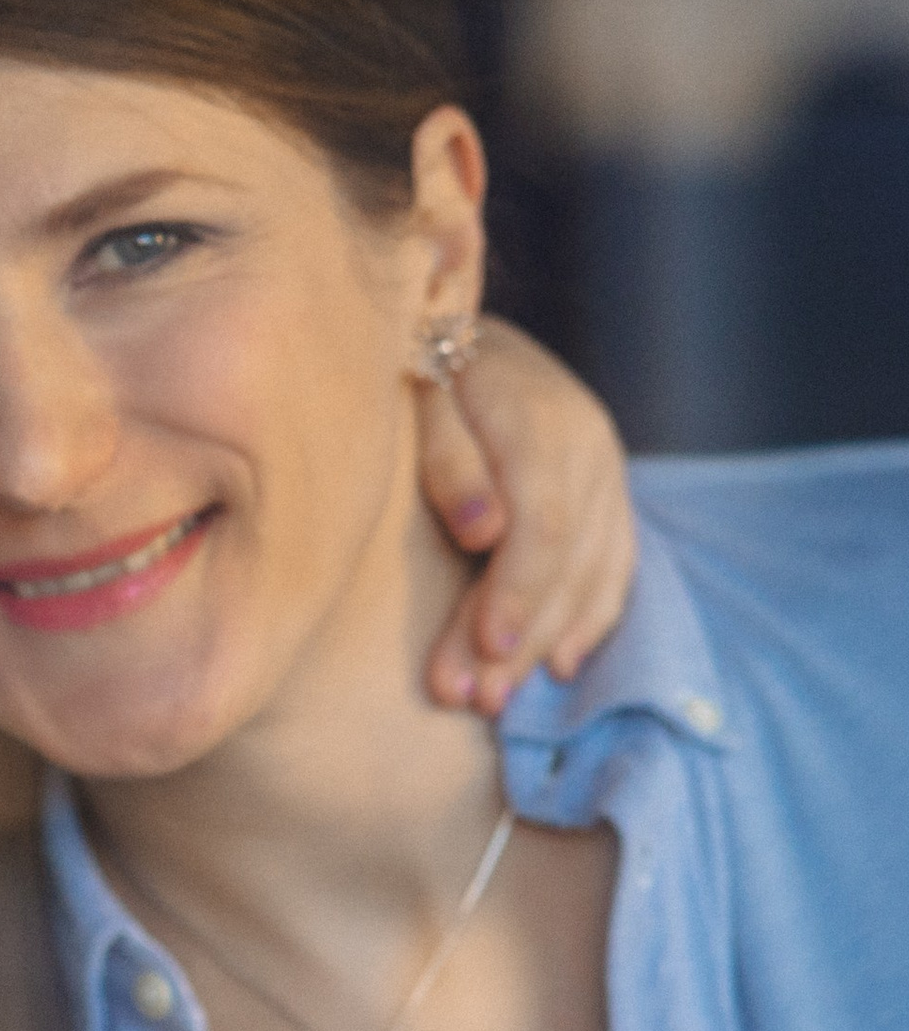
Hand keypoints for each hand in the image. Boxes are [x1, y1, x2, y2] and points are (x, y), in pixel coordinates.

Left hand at [417, 317, 636, 715]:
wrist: (454, 328)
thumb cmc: (415, 373)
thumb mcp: (416, 398)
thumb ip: (448, 461)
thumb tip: (484, 531)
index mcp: (541, 420)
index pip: (544, 526)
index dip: (515, 596)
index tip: (480, 655)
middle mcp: (589, 445)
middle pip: (568, 561)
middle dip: (519, 638)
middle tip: (470, 700)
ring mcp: (607, 471)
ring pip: (595, 571)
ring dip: (548, 643)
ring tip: (495, 702)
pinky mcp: (608, 493)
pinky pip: (615, 565)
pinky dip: (588, 620)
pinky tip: (556, 666)